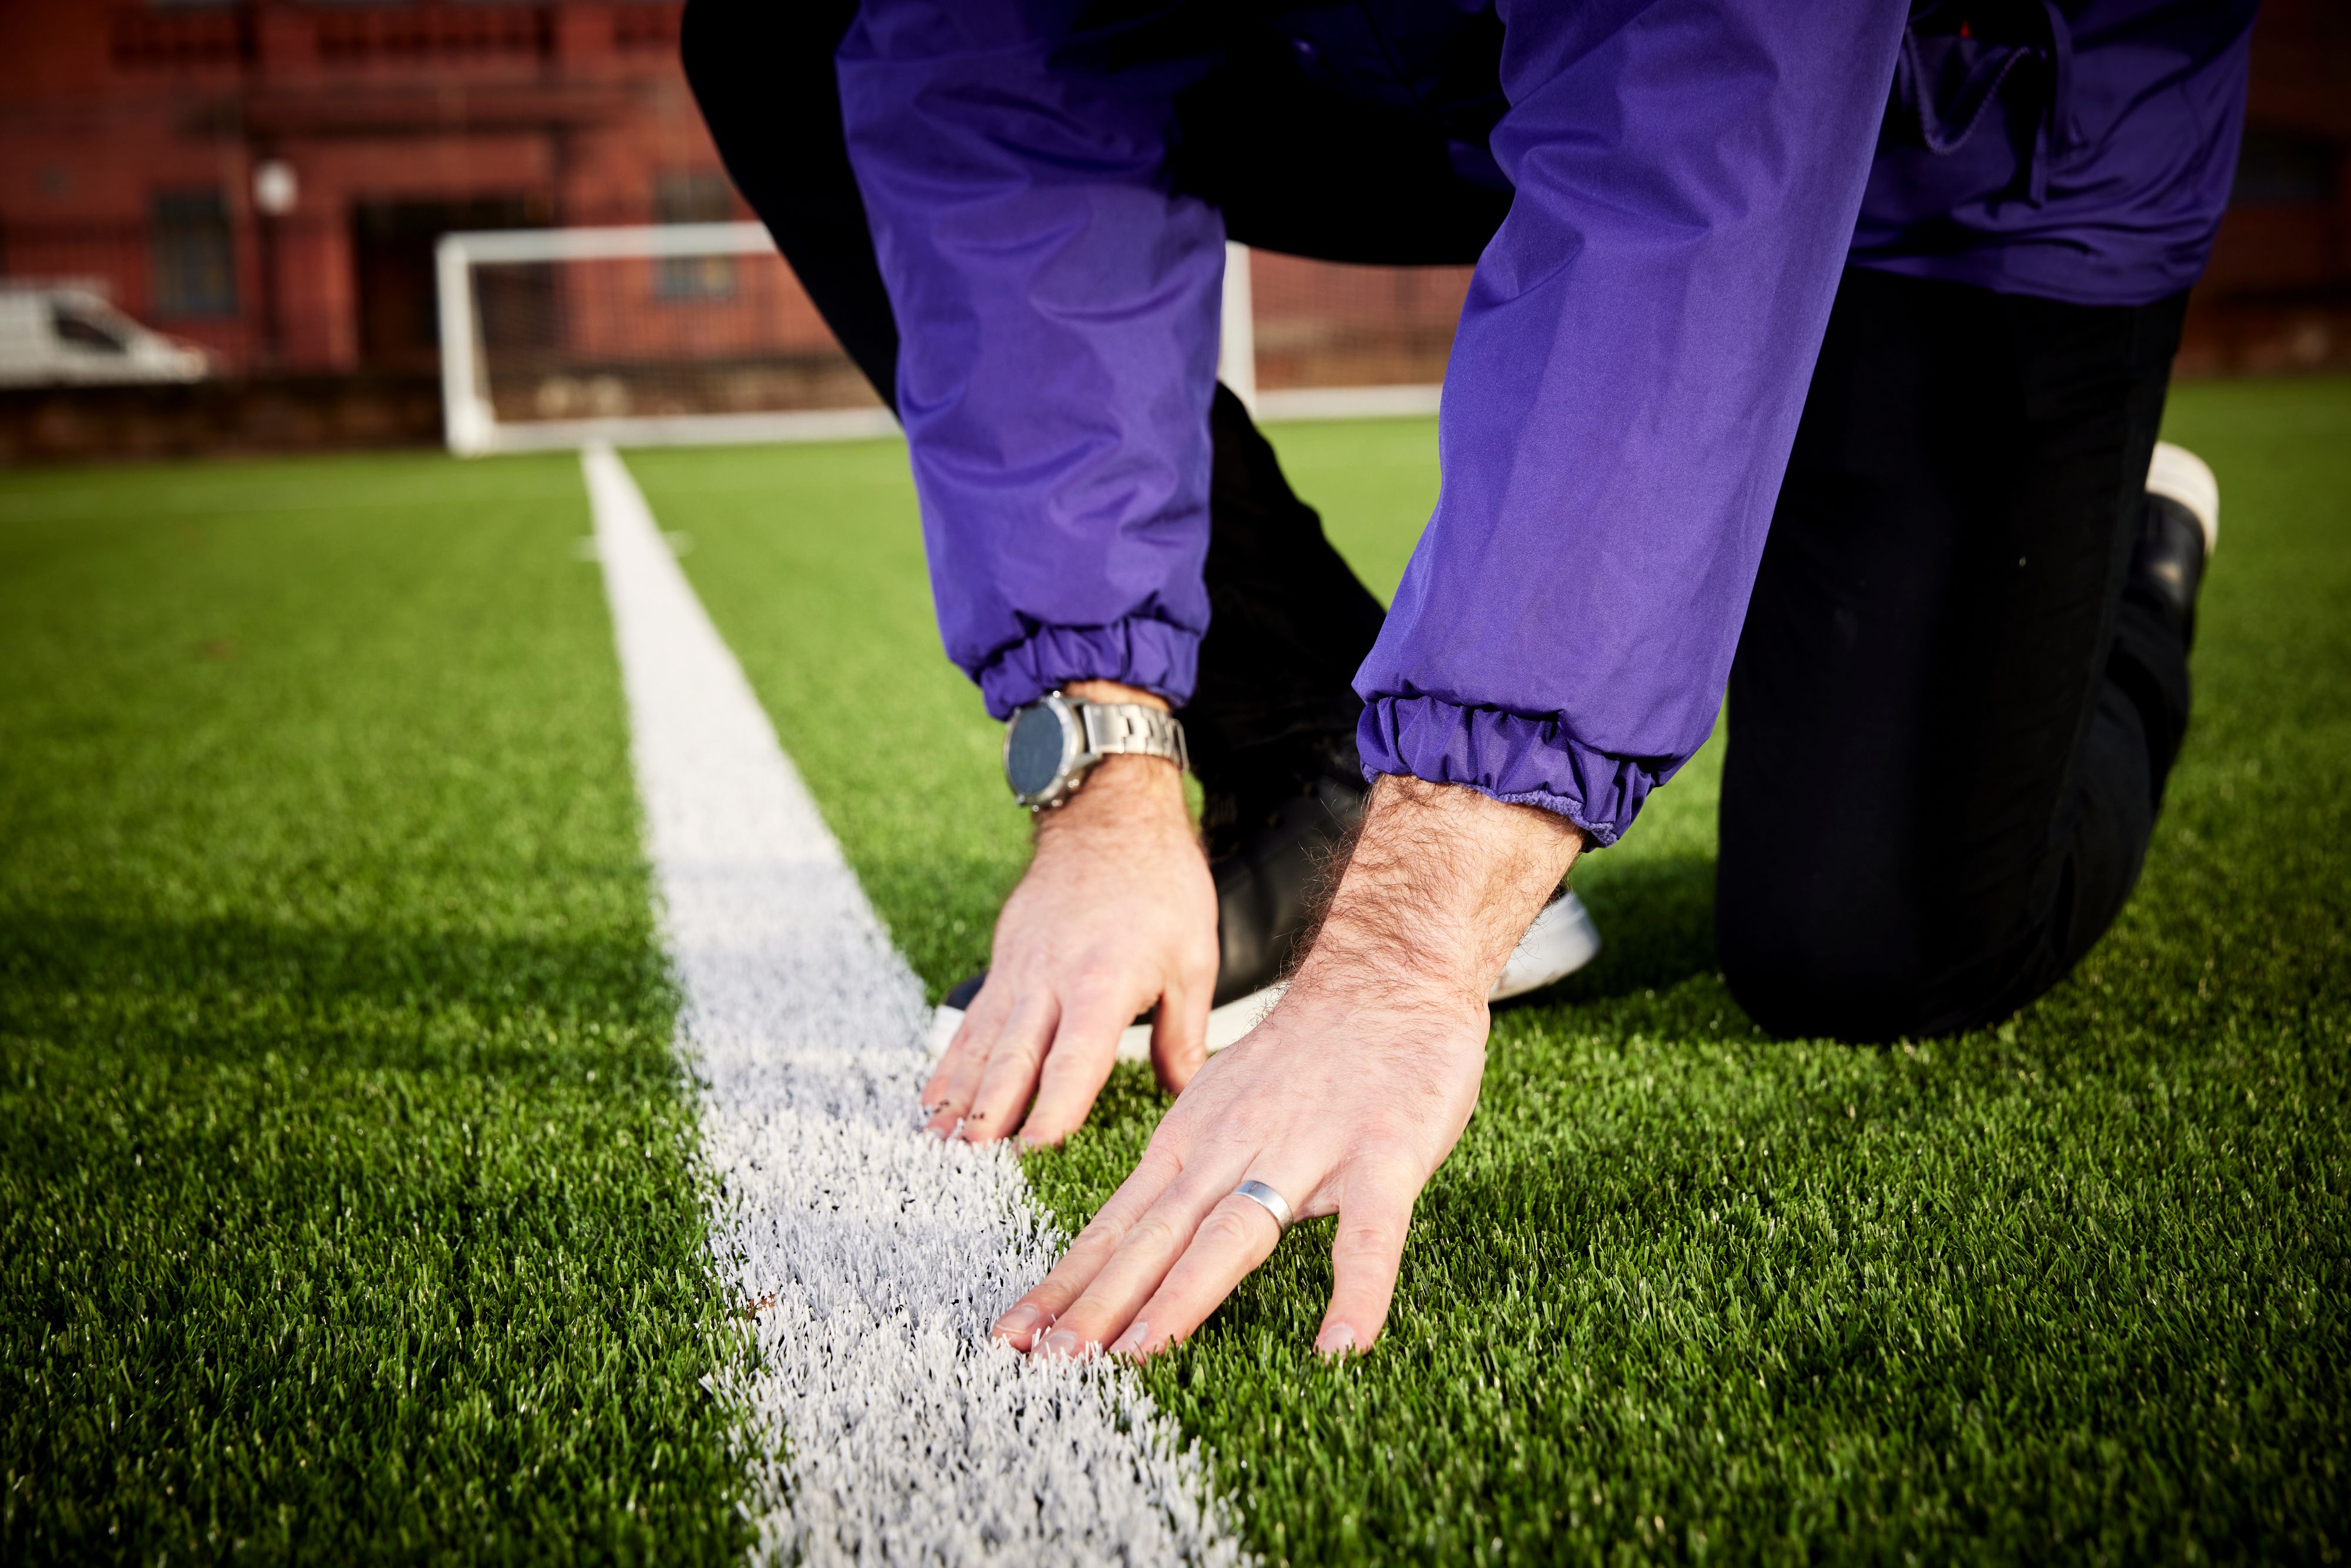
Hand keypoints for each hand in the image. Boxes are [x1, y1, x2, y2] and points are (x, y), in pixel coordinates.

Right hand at [922, 682, 1218, 1145]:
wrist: (1110, 813)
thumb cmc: (1160, 884)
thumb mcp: (1193, 958)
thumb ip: (1184, 1035)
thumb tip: (1188, 1097)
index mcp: (1104, 980)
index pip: (1076, 1055)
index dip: (1056, 1104)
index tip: (1036, 1148)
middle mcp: (1052, 979)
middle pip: (1015, 1056)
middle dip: (992, 1112)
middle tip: (970, 1159)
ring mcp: (1020, 970)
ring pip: (984, 1043)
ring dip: (960, 1096)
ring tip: (937, 1143)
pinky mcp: (1005, 963)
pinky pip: (973, 1022)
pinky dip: (950, 1063)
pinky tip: (931, 1100)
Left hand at [990, 775, 1583, 1356]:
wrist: (1387, 971)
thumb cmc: (1305, 1056)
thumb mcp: (1220, 1107)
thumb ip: (1181, 1172)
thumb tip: (1128, 1234)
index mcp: (1190, 1143)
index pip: (1115, 1225)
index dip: (1066, 1285)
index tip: (1013, 1339)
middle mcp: (1233, 1149)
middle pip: (1155, 1237)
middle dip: (1098, 1303)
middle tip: (1049, 1362)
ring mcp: (1309, 1152)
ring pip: (1237, 1232)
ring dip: (1184, 1295)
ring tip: (1139, 1354)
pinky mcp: (1384, 1156)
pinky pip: (1370, 1234)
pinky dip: (1356, 1289)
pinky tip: (1340, 1347)